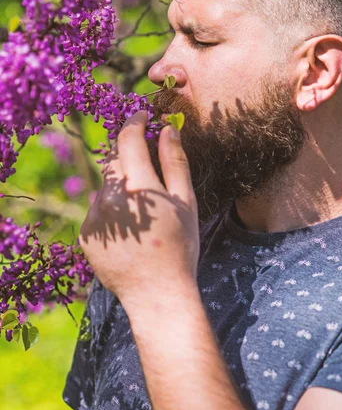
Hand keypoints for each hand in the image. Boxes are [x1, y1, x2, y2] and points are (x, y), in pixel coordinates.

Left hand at [78, 110, 199, 309]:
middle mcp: (111, 198)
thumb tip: (168, 129)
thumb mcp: (186, 202)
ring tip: (143, 214)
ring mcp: (95, 218)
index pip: (128, 139)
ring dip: (122, 187)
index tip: (142, 115)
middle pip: (113, 159)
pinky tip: (130, 231)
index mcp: (139, 187)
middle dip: (128, 156)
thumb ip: (175, 162)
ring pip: (106, 185)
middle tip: (148, 170)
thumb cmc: (181, 247)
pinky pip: (98, 210)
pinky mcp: (87, 235)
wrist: (157, 294)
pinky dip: (112, 210)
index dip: (135, 121)